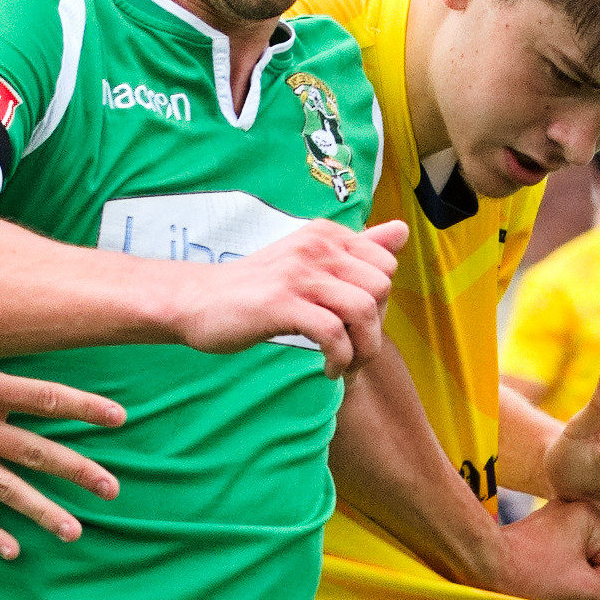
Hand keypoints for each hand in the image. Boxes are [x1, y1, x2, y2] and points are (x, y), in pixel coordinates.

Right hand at [0, 354, 125, 561]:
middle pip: (34, 451)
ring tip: (74, 531)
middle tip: (111, 489)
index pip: (45, 398)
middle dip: (76, 471)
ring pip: (4, 487)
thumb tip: (48, 339)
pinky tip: (12, 550)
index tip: (119, 419)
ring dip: (41, 511)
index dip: (85, 408)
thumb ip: (1, 356)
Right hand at [165, 219, 401, 368]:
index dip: (381, 302)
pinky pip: (333, 334)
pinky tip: (327, 369)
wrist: (197, 300)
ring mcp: (299, 274)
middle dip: (376, 328)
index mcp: (326, 234)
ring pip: (363, 311)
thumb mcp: (308, 260)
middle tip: (355, 351)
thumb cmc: (255, 288)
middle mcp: (317, 247)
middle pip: (381, 287)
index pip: (385, 264)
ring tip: (345, 364)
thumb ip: (356, 247)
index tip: (358, 326)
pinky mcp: (282, 303)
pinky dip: (339, 359)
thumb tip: (402, 230)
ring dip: (362, 349)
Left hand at [487, 497, 599, 599]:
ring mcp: (560, 517)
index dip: (595, 582)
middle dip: (581, 578)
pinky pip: (566, 557)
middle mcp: (578, 509)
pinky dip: (555, 570)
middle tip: (552, 579)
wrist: (484, 565)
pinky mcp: (546, 528)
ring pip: (583, 561)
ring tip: (543, 575)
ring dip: (568, 576)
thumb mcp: (581, 590)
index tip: (565, 579)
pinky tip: (538, 571)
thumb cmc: (530, 575)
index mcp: (591, 515)